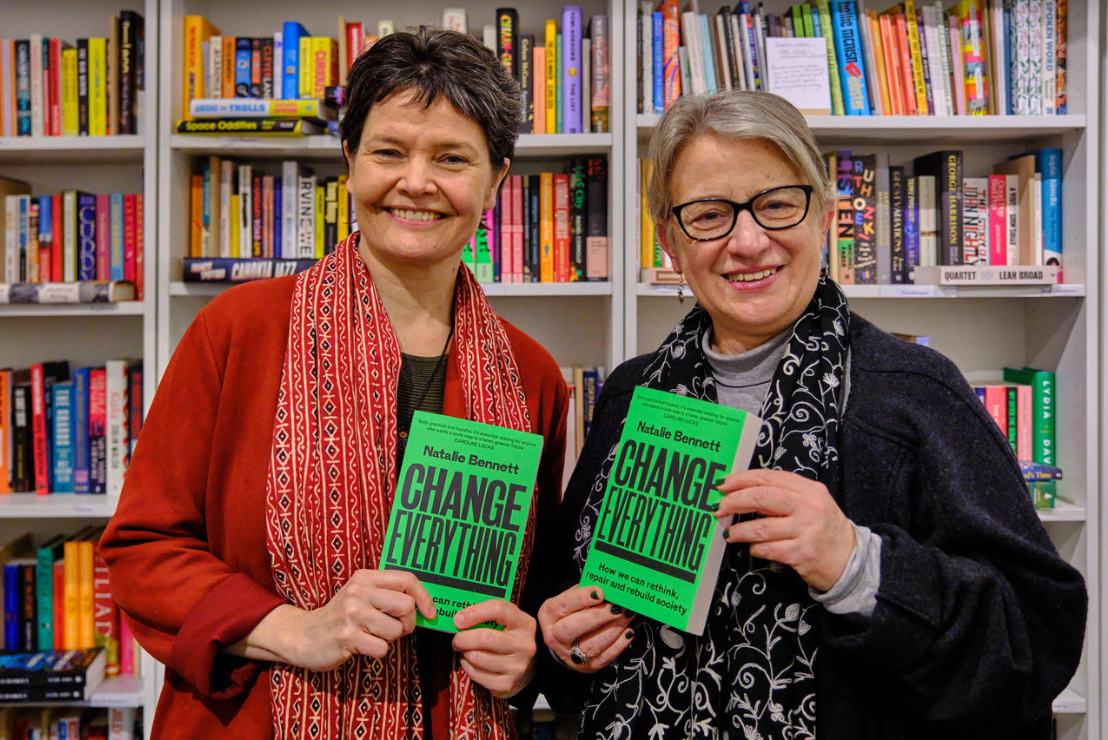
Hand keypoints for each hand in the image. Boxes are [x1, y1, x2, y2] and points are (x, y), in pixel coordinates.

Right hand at [289, 569, 435, 671]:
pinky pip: (382, 648)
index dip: (424, 597)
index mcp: (365, 577)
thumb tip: (426, 606)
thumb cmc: (341, 618)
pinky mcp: (346, 636)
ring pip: (396, 630)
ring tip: (372, 636)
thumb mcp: (361, 596)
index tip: (430, 614)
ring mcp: (351, 613)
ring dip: (389, 639)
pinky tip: (362, 647)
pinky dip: (377, 652)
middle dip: (407, 624)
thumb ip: (388, 594)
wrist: (303, 635)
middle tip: (395, 629)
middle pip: (406, 606)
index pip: (407, 579)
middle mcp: (358, 591)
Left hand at [451, 600, 536, 697]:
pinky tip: (471, 663)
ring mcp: (517, 667)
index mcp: (524, 623)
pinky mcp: (508, 684)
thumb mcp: (508, 622)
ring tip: (467, 651)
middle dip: (463, 638)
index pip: (499, 609)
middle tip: (457, 639)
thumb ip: (488, 616)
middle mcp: (524, 645)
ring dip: (465, 653)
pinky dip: (468, 668)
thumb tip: (459, 619)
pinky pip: (477, 675)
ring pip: (477, 658)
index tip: (458, 619)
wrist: (530, 668)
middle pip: (485, 638)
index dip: (475, 612)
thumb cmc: (511, 639)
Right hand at [537, 586, 633, 673]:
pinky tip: (628, 632)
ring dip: (612, 629)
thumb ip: (584, 591)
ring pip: (591, 645)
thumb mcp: (570, 598)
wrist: (564, 641)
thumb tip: (607, 583)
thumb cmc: (571, 613)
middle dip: (598, 616)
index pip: (563, 605)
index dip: (581, 598)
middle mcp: (555, 637)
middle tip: (617, 607)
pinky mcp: (587, 667)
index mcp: (549, 615)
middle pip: (574, 628)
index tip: (600, 592)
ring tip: (627, 615)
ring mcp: (570, 655)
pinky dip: (618, 645)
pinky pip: (604, 658)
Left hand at [715, 469, 856, 591]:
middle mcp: (809, 507)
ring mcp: (807, 530)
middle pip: (762, 498)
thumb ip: (782, 495)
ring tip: (729, 533)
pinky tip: (752, 548)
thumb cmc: (823, 529)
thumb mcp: (810, 504)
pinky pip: (768, 549)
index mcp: (809, 489)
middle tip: (718, 509)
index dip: (741, 479)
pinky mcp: (802, 553)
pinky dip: (755, 548)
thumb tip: (742, 493)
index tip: (722, 484)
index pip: (768, 478)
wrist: (850, 560)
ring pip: (761, 527)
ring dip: (740, 531)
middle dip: (734, 501)